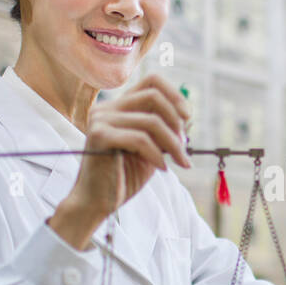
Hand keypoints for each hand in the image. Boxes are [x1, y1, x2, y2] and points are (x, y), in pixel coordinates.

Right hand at [49, 75, 190, 246]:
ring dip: (173, 144)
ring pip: (151, 121)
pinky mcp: (99, 136)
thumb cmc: (125, 176)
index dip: (175, 95)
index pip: (152, 81)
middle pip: (153, 96)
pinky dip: (157, 155)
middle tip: (184, 146)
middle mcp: (107, 108)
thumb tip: (187, 116)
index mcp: (118, 107)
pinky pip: (140, 139)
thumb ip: (164, 130)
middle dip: (176, 121)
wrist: (98, 203)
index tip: (188, 117)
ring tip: (180, 161)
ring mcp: (100, 120)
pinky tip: (162, 169)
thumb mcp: (152, 148)